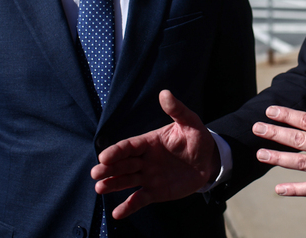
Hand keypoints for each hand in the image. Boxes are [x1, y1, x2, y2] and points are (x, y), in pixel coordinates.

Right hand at [91, 90, 218, 218]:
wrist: (209, 160)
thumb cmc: (197, 138)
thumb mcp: (190, 122)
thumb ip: (177, 110)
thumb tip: (164, 93)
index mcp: (149, 142)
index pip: (129, 146)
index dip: (117, 151)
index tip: (104, 156)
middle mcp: (144, 160)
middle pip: (123, 164)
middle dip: (108, 168)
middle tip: (96, 173)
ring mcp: (148, 177)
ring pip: (126, 181)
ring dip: (113, 185)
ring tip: (100, 189)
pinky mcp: (155, 192)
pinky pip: (139, 200)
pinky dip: (128, 207)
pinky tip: (116, 213)